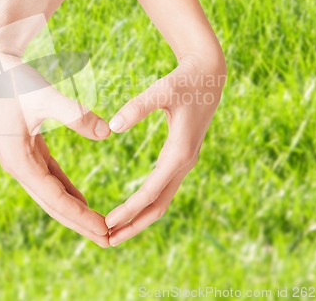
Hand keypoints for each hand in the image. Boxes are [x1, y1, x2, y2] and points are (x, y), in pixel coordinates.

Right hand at [0, 48, 111, 246]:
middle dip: (80, 222)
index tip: (107, 231)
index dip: (81, 217)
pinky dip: (66, 190)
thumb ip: (75, 114)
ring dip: (74, 209)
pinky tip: (81, 199)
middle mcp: (17, 164)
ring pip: (50, 192)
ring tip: (98, 225)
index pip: (55, 199)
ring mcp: (20, 157)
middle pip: (52, 203)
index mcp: (18, 159)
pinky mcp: (26, 147)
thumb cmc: (12, 77)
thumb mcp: (43, 95)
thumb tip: (107, 132)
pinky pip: (49, 176)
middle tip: (109, 239)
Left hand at [105, 53, 225, 245]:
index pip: (151, 191)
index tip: (107, 224)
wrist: (209, 76)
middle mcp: (184, 162)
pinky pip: (163, 188)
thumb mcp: (162, 89)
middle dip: (134, 225)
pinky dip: (147, 202)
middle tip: (106, 240)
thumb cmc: (185, 81)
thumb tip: (112, 127)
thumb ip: (138, 106)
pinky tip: (132, 207)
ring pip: (162, 200)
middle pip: (159, 206)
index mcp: (180, 152)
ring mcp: (184, 162)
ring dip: (140, 218)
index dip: (129, 210)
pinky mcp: (180, 157)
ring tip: (115, 230)